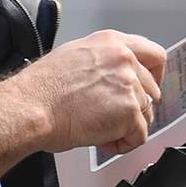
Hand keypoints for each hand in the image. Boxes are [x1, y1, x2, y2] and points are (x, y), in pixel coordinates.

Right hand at [19, 30, 165, 153]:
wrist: (31, 107)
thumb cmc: (41, 89)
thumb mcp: (74, 57)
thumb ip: (102, 62)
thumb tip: (110, 78)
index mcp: (111, 42)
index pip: (153, 54)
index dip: (154, 76)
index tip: (148, 87)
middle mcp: (124, 59)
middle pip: (151, 89)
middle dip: (135, 107)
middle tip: (114, 117)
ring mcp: (129, 84)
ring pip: (145, 114)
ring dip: (126, 127)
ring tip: (101, 130)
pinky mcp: (129, 110)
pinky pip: (140, 136)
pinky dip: (124, 144)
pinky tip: (103, 141)